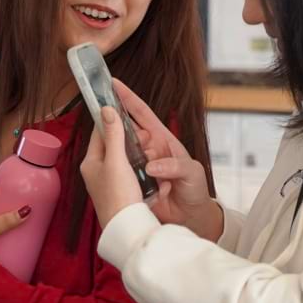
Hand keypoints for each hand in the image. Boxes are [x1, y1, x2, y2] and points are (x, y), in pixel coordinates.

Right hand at [82, 81, 222, 240]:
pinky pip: (121, 172)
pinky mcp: (132, 180)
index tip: (113, 84)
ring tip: (121, 159)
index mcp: (162, 139)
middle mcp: (148, 148)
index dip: (128, 98)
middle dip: (116, 126)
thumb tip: (151, 165)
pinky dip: (121, 174)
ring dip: (120, 154)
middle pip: (126, 130)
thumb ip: (174, 166)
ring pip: (121, 152)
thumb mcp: (192, 172)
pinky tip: (122, 178)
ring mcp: (138, 164)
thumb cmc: (196, 189)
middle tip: (106, 124)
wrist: (192, 218)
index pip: (141, 113)